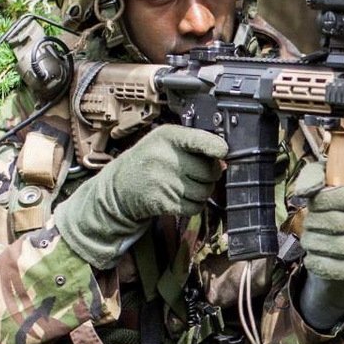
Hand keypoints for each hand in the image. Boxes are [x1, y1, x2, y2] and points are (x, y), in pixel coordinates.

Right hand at [55, 125, 226, 265]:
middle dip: (209, 176)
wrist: (119, 187)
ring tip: (187, 186)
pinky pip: (194, 207)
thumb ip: (193, 145)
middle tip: (197, 174)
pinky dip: (194, 206)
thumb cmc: (149, 160)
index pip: (201, 140)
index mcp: (168, 136)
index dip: (217, 147)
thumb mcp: (164, 143)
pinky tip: (182, 198)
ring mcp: (164, 181)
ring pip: (204, 191)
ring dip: (202, 192)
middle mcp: (165, 157)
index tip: (223, 151)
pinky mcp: (163, 202)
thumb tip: (224, 159)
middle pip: (209, 171)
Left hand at [301, 180, 343, 281]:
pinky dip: (321, 265)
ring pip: (337, 246)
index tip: (313, 205)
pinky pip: (343, 269)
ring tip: (307, 241)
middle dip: (313, 224)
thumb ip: (316, 174)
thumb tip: (302, 192)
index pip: (336, 197)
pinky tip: (310, 260)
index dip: (317, 202)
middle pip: (335, 223)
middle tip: (308, 224)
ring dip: (314, 244)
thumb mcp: (339, 178)